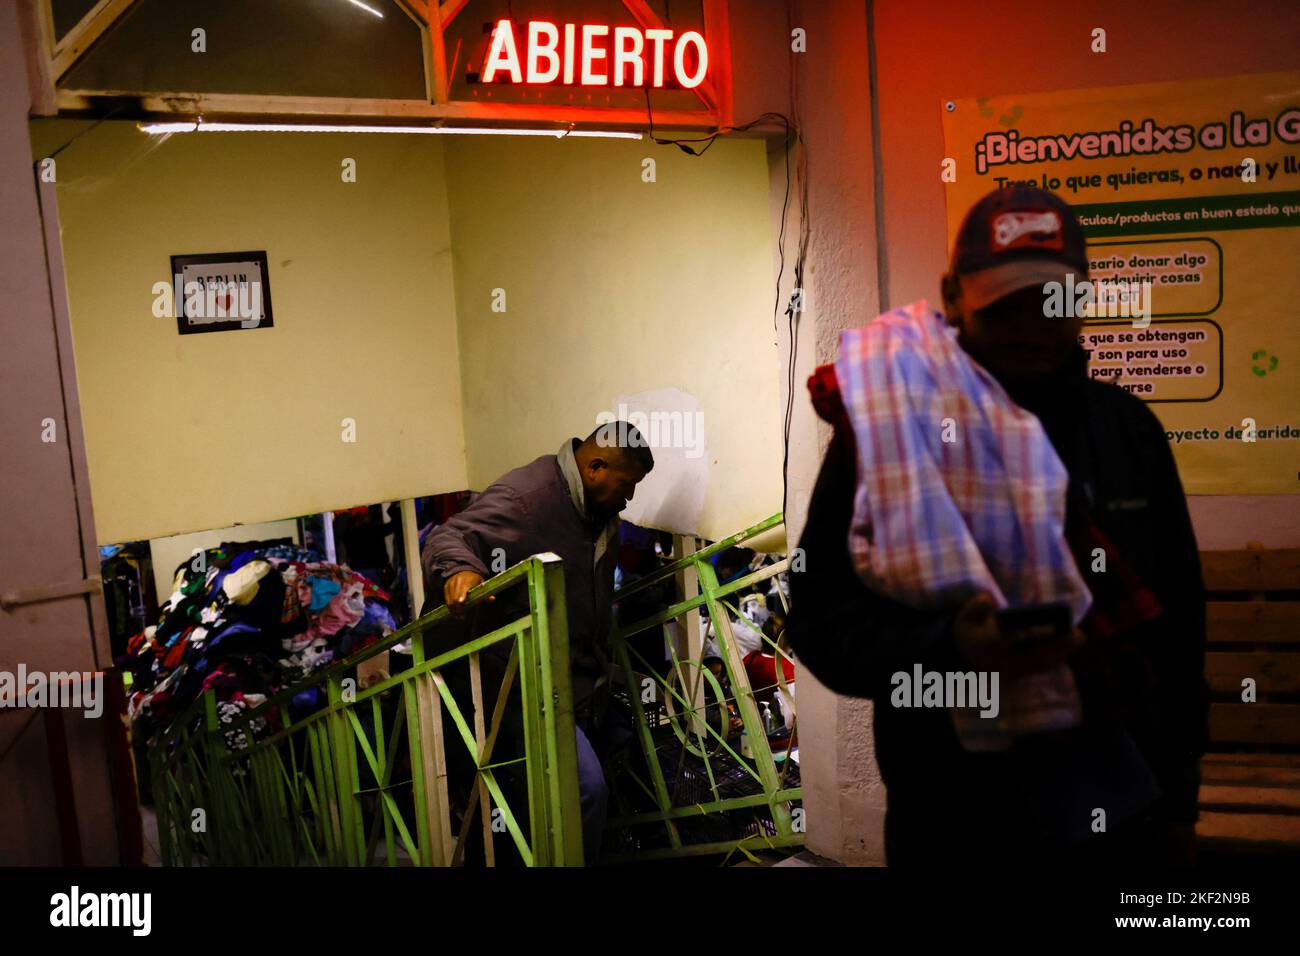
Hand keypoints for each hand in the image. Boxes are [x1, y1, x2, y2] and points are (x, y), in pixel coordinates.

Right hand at [444, 570, 488, 617]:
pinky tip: (455, 612)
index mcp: (466, 580)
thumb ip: (485, 593)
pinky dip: (450, 607)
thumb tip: (493, 599)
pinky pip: (447, 600)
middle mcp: (457, 582)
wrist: (462, 569)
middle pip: (454, 598)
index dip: (461, 598)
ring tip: (459, 617)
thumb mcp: (481, 583)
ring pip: (449, 601)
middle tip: (463, 617)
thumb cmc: (473, 578)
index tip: (462, 606)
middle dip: (458, 609)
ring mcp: (450, 585)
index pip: (462, 590)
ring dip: (454, 610)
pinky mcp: (446, 587)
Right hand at [953, 592, 1082, 678]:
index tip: (1045, 627)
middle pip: (1030, 656)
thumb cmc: (970, 630)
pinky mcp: (1021, 675)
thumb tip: (989, 599)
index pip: (1007, 641)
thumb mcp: (964, 616)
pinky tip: (1071, 645)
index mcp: (986, 647)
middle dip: (1053, 646)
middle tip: (1074, 632)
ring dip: (1060, 652)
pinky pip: (1042, 667)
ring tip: (1078, 636)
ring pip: (1039, 664)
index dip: (1026, 635)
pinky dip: (1057, 657)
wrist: (965, 657)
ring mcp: (1012, 671)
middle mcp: (1000, 662)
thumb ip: (975, 607)